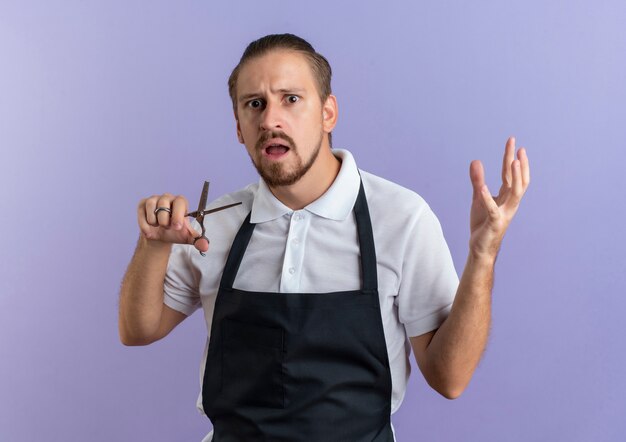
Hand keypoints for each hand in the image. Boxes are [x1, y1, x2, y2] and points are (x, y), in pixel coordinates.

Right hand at [137, 193, 208, 252]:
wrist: (160, 236)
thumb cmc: (175, 233)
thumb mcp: (187, 238)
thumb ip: (198, 241)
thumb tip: (205, 246)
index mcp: (181, 203)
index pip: (180, 202)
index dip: (178, 214)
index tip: (176, 227)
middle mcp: (168, 198)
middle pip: (164, 203)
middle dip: (165, 220)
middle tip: (166, 227)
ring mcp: (154, 199)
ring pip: (152, 207)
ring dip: (154, 222)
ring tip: (158, 226)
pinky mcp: (143, 204)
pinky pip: (142, 212)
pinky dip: (145, 224)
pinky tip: (149, 230)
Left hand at [468, 137, 529, 259]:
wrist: (481, 247)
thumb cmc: (483, 223)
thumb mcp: (478, 198)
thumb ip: (477, 180)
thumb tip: (476, 160)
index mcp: (507, 197)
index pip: (511, 174)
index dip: (511, 157)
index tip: (512, 140)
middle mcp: (510, 203)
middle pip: (518, 180)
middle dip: (519, 164)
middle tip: (519, 147)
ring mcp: (504, 213)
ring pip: (515, 193)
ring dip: (514, 177)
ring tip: (513, 161)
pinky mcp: (494, 223)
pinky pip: (493, 209)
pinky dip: (488, 198)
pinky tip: (482, 188)